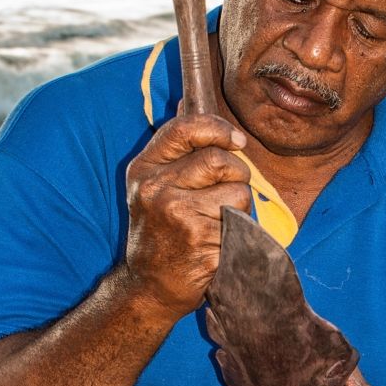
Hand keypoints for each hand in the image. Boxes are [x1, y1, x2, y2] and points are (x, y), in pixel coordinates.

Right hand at [124, 115, 250, 316]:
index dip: (219, 129)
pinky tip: (216, 242)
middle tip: (223, 196)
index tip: (237, 142)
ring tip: (217, 223)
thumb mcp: (152, 185)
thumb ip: (174, 147)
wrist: (148, 286)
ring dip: (238, 208)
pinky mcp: (198, 239)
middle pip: (221, 161)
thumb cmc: (159, 232)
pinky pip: (240, 222)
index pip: (186, 128)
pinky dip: (238, 232)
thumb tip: (187, 100)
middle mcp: (156, 188)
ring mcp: (176, 214)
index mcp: (145, 168)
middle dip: (235, 176)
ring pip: (237, 192)